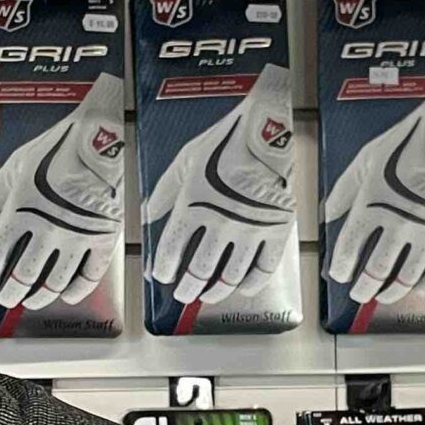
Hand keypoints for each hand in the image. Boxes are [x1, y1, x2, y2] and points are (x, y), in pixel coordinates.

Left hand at [0, 72, 127, 312]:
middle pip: (24, 274)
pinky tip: (66, 295)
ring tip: (32, 301)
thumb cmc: (58, 147)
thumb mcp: (17, 165)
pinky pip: (88, 275)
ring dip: (39, 296)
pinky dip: (76, 290)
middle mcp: (46, 230)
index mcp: (21, 210)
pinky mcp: (101, 240)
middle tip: (7, 298)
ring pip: (54, 281)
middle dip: (12, 291)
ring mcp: (75, 238)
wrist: (99, 140)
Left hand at [143, 64, 295, 306]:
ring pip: (230, 275)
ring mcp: (250, 229)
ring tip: (210, 294)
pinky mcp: (276, 230)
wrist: (265, 130)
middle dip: (188, 288)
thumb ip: (165, 193)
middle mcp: (219, 223)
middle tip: (184, 294)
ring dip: (217, 290)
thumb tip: (149, 216)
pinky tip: (244, 288)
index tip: (162, 277)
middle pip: (199, 271)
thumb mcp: (185, 161)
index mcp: (192, 206)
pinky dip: (253, 283)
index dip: (164, 270)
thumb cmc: (223, 141)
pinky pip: (265, 268)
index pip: (171, 252)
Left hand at [323, 67, 424, 306]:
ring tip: (384, 295)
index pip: (348, 251)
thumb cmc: (402, 141)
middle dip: (364, 288)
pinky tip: (418, 288)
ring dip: (392, 291)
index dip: (342, 270)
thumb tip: (327, 214)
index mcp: (370, 205)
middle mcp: (397, 223)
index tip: (340, 276)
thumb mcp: (364, 161)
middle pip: (376, 271)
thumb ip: (343, 191)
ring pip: (406, 277)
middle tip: (359, 294)